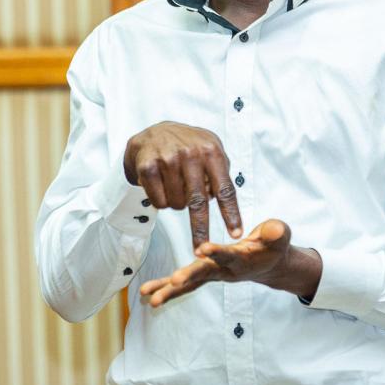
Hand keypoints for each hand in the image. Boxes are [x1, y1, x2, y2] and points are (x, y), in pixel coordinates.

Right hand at [123, 121, 242, 249]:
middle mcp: (190, 154)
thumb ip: (221, 173)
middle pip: (198, 202)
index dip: (231, 213)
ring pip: (177, 205)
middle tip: (202, 251)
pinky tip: (162, 185)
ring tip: (177, 186)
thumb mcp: (211, 149)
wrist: (154, 132)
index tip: (236, 234)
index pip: (225, 188)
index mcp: (211, 151)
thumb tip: (225, 203)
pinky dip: (162, 201)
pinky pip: (159, 202)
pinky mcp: (148, 167)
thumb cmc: (189, 146)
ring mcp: (167, 160)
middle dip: (200, 230)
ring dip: (178, 204)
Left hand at [139, 219, 322, 306]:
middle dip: (190, 275)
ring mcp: (214, 275)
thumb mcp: (280, 234)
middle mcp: (225, 270)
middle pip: (205, 273)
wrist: (271, 265)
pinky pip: (184, 284)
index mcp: (242, 259)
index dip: (217, 252)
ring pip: (190, 284)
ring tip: (150, 298)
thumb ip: (276, 232)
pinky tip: (147, 293)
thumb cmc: (274, 245)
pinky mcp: (206, 275)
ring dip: (170, 290)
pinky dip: (166, 288)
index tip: (203, 249)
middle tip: (175, 280)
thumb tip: (274, 229)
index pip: (229, 255)